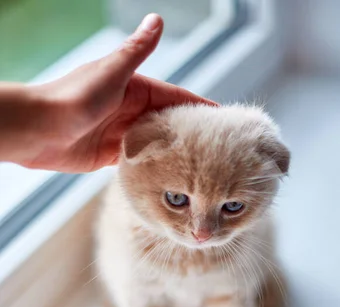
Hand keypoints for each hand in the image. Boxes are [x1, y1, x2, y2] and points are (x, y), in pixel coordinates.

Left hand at [23, 13, 213, 171]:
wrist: (39, 130)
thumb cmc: (73, 97)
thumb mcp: (112, 73)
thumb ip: (137, 51)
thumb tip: (157, 19)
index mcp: (135, 88)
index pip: (176, 98)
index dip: (199, 107)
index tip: (223, 119)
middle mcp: (131, 110)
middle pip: (169, 123)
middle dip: (191, 134)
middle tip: (219, 150)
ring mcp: (122, 134)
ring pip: (156, 144)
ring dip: (174, 153)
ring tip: (201, 167)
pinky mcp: (112, 156)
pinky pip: (140, 161)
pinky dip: (154, 167)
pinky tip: (171, 176)